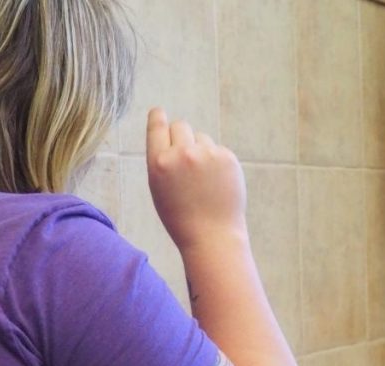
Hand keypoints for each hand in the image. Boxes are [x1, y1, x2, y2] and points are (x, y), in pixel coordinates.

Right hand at [146, 107, 247, 252]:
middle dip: (182, 138)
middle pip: (180, 126)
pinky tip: (217, 183)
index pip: (157, 128)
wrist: (212, 236)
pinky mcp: (227, 157)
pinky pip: (218, 149)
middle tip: (187, 160)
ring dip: (201, 150)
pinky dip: (217, 162)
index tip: (159, 112)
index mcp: (159, 163)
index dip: (158, 118)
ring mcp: (206, 154)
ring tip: (203, 180)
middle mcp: (182, 154)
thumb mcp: (159, 189)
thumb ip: (163, 162)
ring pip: (201, 138)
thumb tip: (173, 138)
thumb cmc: (181, 218)